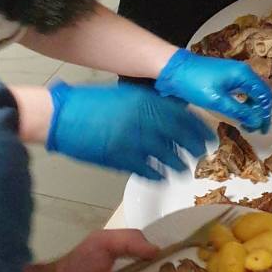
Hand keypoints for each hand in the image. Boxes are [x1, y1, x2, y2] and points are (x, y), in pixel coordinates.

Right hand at [46, 82, 212, 179]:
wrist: (62, 115)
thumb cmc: (92, 102)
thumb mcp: (127, 94)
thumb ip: (150, 103)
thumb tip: (174, 111)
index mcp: (146, 101)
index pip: (184, 116)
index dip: (199, 128)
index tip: (209, 136)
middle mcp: (144, 120)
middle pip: (180, 137)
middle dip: (195, 147)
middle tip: (202, 154)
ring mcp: (133, 140)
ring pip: (167, 156)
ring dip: (179, 164)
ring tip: (185, 169)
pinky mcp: (119, 158)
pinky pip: (147, 170)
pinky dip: (158, 175)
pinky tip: (163, 177)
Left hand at [155, 47, 271, 133]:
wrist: (174, 69)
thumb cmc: (195, 83)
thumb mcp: (217, 100)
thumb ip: (239, 111)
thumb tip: (257, 122)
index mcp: (244, 75)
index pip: (264, 96)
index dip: (266, 114)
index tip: (262, 130)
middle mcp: (243, 72)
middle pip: (261, 93)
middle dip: (261, 111)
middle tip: (255, 128)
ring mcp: (235, 73)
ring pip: (252, 92)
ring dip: (252, 108)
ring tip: (246, 123)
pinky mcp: (226, 77)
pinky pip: (242, 90)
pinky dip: (244, 102)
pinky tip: (238, 112)